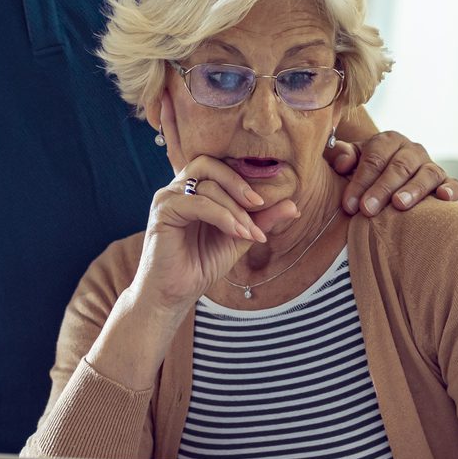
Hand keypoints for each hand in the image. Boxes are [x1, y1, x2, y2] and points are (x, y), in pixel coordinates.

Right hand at [130, 98, 300, 315]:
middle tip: (260, 204)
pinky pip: (197, 202)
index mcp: (195, 190)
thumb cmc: (201, 265)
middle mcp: (178, 188)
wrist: (175, 294)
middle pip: (210, 164)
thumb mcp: (239, 239)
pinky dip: (222, 216)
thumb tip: (294, 205)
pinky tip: (236, 233)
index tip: (269, 198)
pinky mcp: (162, 211)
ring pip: (207, 184)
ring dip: (235, 208)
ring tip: (249, 232)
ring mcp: (167, 197)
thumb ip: (261, 221)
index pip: (218, 166)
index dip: (244, 176)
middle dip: (239, 182)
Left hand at [327, 130, 457, 216]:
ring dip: (414, 189)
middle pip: (399, 167)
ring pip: (426, 173)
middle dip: (382, 188)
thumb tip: (342, 162)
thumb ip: (341, 156)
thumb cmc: (365, 175)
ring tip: (399, 205)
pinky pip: (453, 183)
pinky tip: (443, 198)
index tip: (349, 205)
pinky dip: (450, 189)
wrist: (389, 182)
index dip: (360, 181)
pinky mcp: (446, 181)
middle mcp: (411, 150)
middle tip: (368, 209)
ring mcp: (430, 165)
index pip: (374, 158)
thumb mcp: (350, 163)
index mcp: (387, 141)